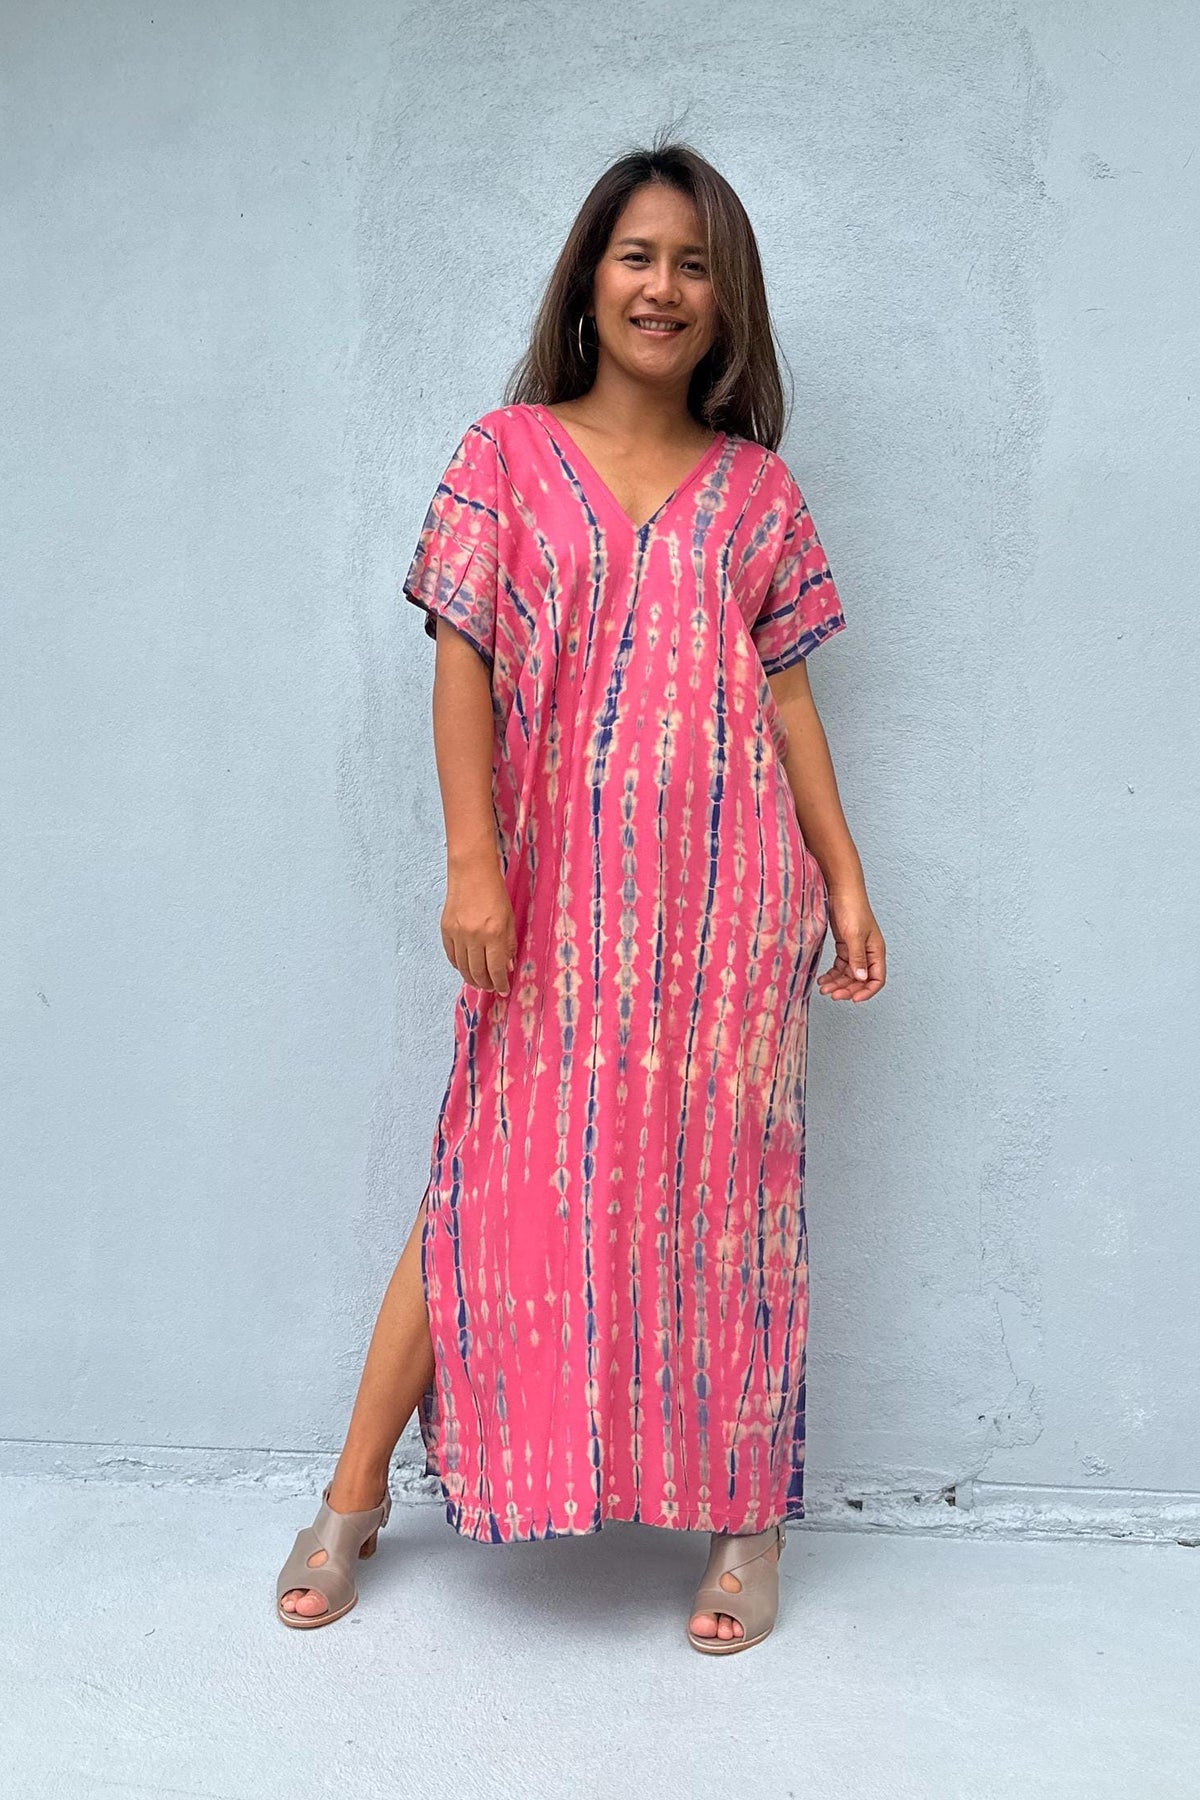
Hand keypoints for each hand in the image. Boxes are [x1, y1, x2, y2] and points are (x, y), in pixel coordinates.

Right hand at [441, 861, 516, 995]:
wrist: (471, 871)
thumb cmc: (495, 891)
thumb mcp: (509, 918)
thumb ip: (509, 944)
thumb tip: (507, 966)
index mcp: (493, 934)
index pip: (496, 969)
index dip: (500, 983)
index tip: (504, 990)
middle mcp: (474, 937)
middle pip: (478, 972)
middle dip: (486, 984)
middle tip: (492, 988)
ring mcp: (457, 934)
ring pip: (463, 967)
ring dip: (472, 978)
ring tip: (480, 982)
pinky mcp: (445, 929)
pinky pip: (451, 956)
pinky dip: (459, 965)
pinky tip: (466, 968)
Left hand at [817, 883, 885, 1002]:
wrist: (841, 890)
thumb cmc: (852, 907)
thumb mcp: (854, 935)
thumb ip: (857, 957)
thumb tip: (861, 978)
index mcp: (876, 951)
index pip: (877, 979)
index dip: (866, 992)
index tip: (852, 999)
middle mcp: (868, 953)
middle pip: (860, 979)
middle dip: (847, 989)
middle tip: (833, 995)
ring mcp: (856, 949)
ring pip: (848, 974)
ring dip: (838, 983)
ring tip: (824, 988)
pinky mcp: (844, 945)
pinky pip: (840, 966)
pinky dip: (832, 974)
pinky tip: (823, 979)